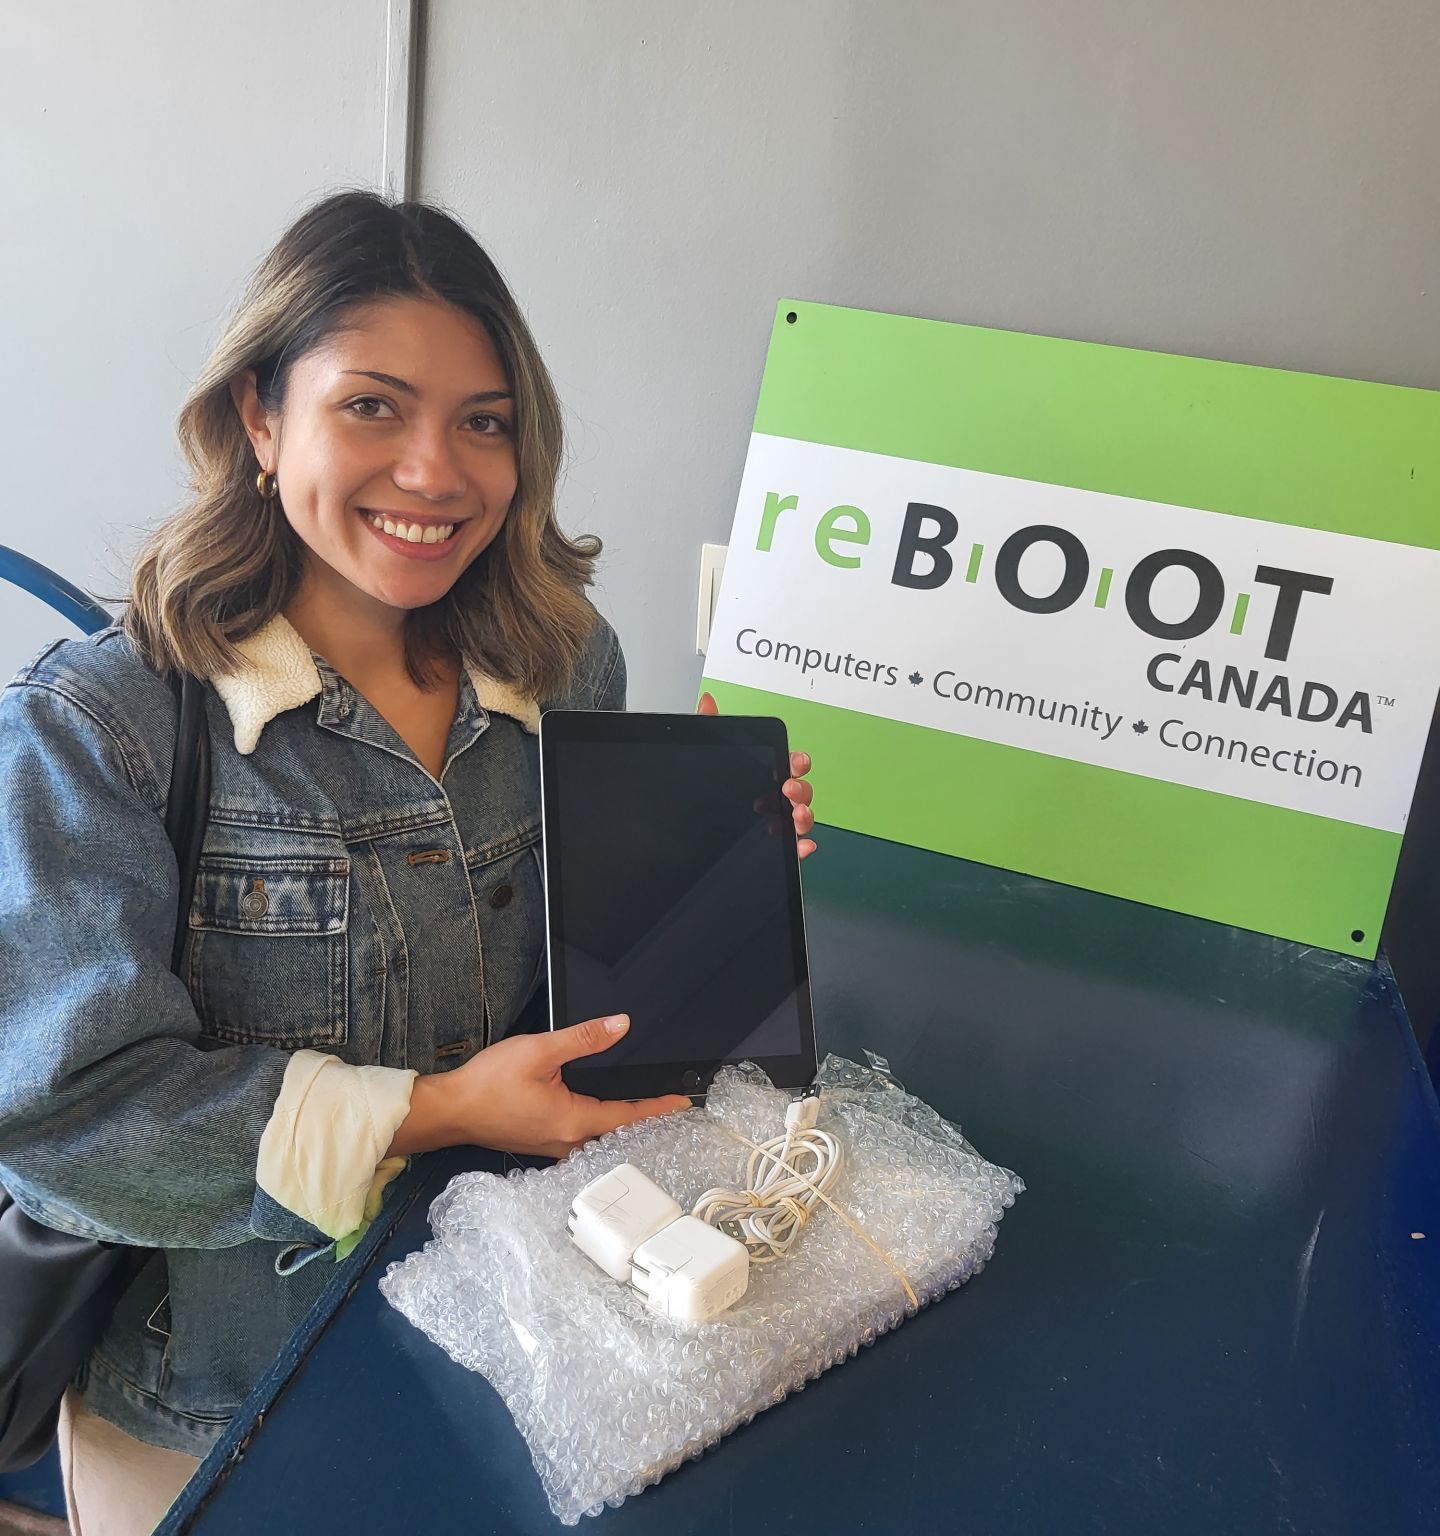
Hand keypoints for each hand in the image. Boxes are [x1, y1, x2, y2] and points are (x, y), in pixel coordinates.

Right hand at [388, 1014, 690, 1159]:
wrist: (450, 1109)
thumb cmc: (487, 1083)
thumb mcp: (540, 1050)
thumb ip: (583, 1038)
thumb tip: (620, 1025)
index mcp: (573, 1120)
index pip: (628, 1116)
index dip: (658, 1107)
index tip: (683, 1102)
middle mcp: (567, 1141)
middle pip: (617, 1132)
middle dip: (643, 1118)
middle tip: (668, 1105)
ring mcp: (553, 1146)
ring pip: (598, 1137)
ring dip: (619, 1123)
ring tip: (641, 1108)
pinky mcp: (540, 1142)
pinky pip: (579, 1138)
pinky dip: (596, 1126)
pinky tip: (598, 1113)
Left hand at [697, 691, 815, 857]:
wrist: (684, 827)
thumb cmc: (706, 789)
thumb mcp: (707, 755)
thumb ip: (709, 726)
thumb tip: (707, 700)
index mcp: (766, 773)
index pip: (790, 764)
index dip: (798, 762)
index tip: (797, 761)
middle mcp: (775, 797)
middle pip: (802, 792)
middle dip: (801, 789)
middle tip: (788, 789)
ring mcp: (777, 822)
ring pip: (802, 818)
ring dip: (804, 816)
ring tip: (795, 816)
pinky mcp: (775, 845)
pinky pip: (794, 847)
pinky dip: (802, 847)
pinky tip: (801, 846)